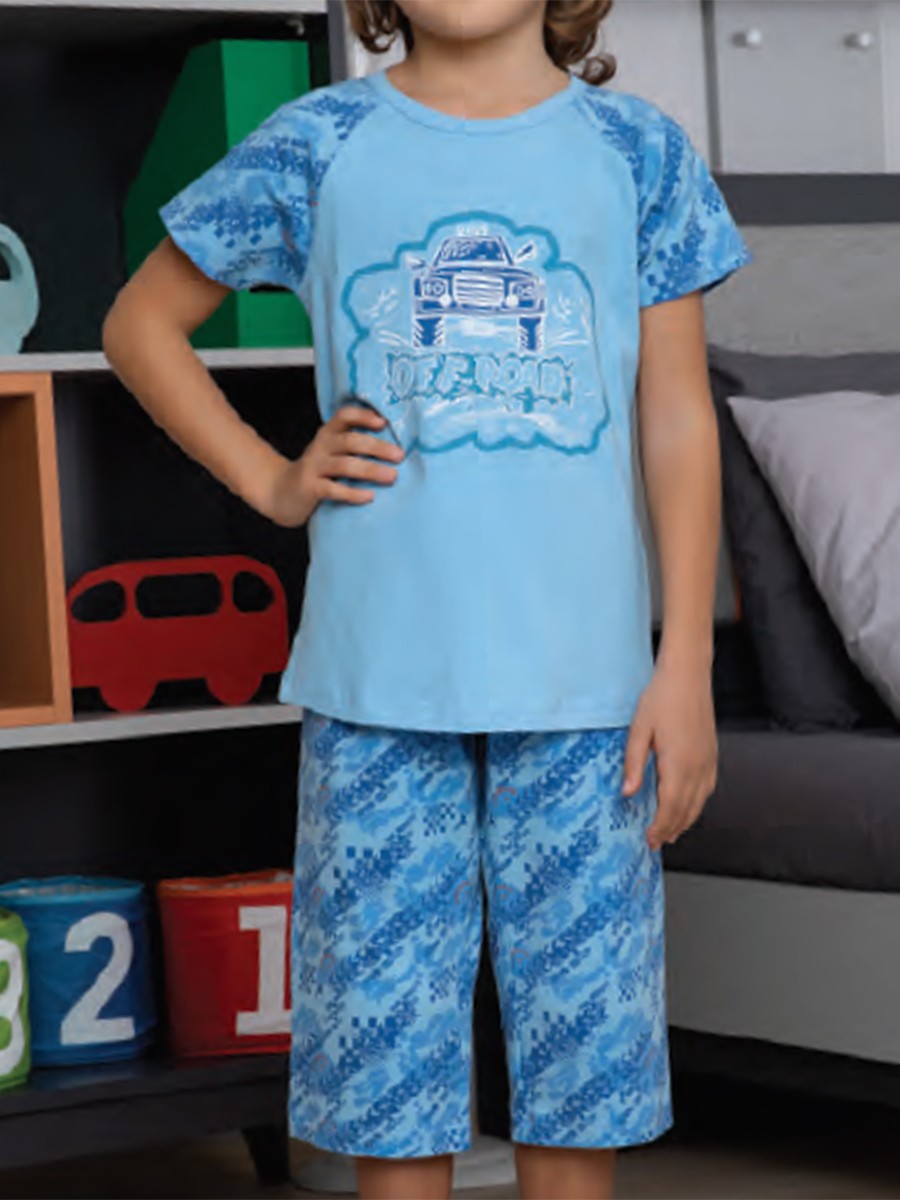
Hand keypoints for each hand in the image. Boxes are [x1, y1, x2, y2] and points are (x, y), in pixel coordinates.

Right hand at [263, 404, 403, 527]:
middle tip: (399, 455)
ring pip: (344, 465)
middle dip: (377, 447)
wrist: (282, 492)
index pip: (344, 416)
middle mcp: (321, 446)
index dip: (363, 416)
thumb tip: (395, 449)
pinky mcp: (310, 488)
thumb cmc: (318, 472)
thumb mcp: (332, 453)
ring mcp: (314, 467)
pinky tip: (369, 496)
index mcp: (329, 434)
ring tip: (392, 476)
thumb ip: (355, 446)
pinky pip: (333, 489)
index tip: (383, 422)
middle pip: (350, 441)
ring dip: (370, 470)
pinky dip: (353, 493)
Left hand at [622, 658, 717, 852]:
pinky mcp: (712, 754)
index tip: (650, 839)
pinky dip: (696, 804)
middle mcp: (698, 766)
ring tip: (670, 832)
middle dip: (671, 829)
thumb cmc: (661, 698)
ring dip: (685, 820)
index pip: (670, 806)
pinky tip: (687, 806)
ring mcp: (708, 761)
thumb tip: (627, 793)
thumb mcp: (638, 730)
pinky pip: (707, 788)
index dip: (660, 826)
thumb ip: (633, 764)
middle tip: (657, 843)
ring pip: (700, 802)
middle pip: (687, 810)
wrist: (688, 676)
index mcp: (678, 763)